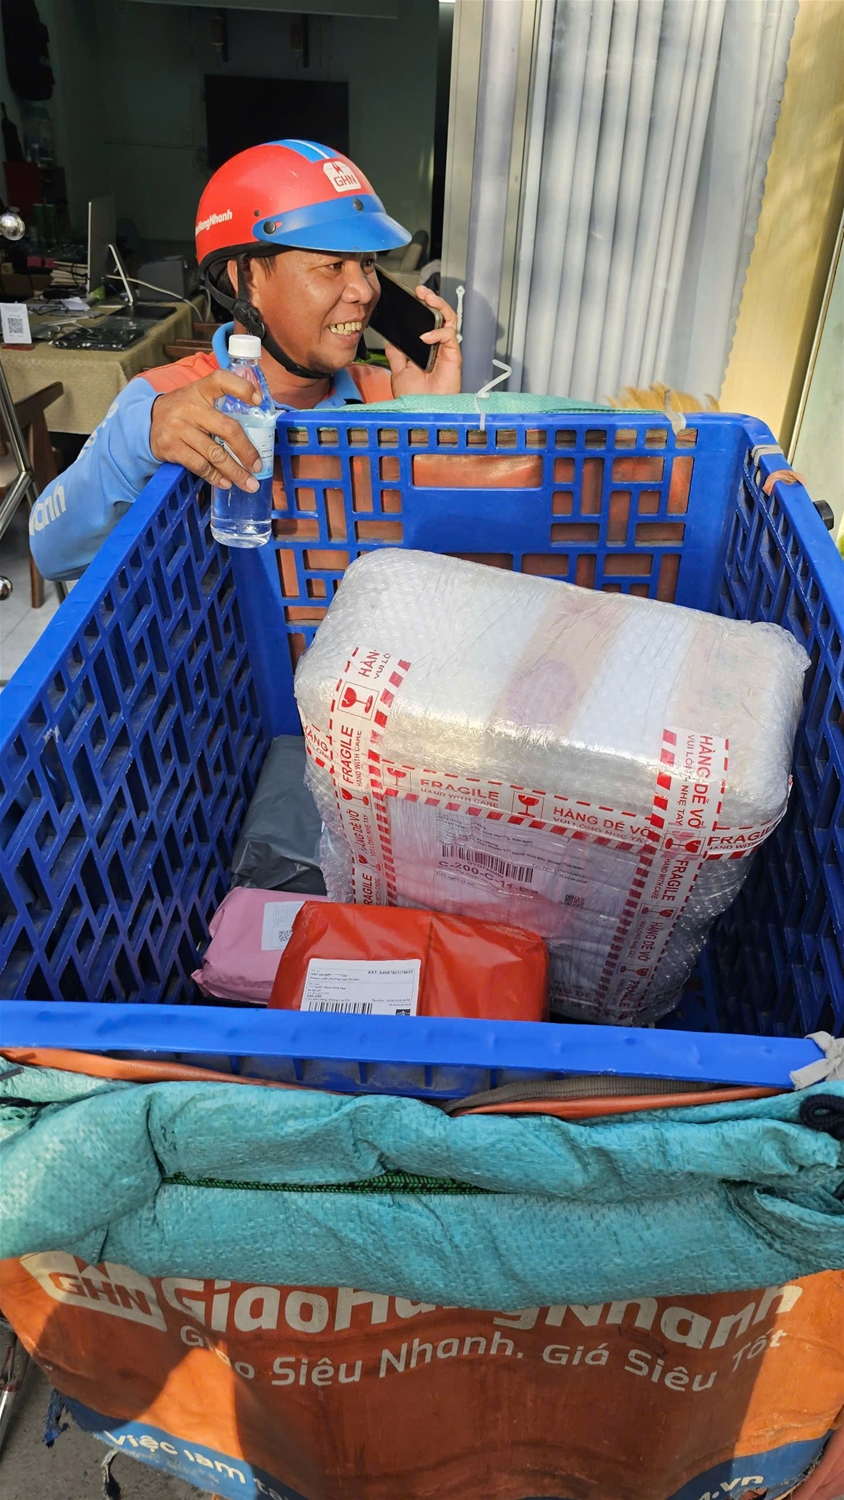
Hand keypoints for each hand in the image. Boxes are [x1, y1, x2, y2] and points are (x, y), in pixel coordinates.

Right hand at [150, 369, 264, 489]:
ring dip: (235, 472)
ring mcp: (180, 428)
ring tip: (249, 483)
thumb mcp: (199, 397)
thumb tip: (255, 432)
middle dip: (246, 452)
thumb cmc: (183, 410)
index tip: (258, 401)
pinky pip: (200, 466)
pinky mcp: (171, 447)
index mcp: (201, 390)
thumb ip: (221, 405)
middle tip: (258, 466)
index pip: (222, 380)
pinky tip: (226, 482)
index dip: (241, 388)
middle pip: (227, 429)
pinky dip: (216, 477)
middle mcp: (191, 407)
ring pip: (215, 454)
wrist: (147, 421)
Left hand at [384, 286, 461, 397]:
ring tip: (428, 298)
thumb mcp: (399, 372)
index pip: (429, 322)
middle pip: (442, 316)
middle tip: (421, 291)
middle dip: (433, 300)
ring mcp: (447, 351)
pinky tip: (425, 337)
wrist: (421, 412)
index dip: (423, 308)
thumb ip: (397, 355)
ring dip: (440, 306)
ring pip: (450, 319)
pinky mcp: (453, 357)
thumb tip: (390, 342)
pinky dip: (438, 332)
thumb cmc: (415, 399)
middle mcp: (439, 348)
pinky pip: (450, 336)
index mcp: (427, 350)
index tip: (412, 297)